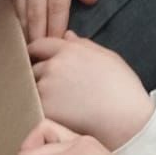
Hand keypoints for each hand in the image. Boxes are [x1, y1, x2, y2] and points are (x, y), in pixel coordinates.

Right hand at [8, 0, 98, 41]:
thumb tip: (89, 0)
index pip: (58, 2)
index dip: (58, 27)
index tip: (60, 44)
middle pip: (37, 10)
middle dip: (40, 35)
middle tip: (44, 55)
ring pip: (22, 9)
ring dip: (27, 31)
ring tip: (34, 50)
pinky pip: (15, 2)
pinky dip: (20, 19)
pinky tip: (25, 32)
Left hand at [30, 32, 153, 149]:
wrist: (125, 118)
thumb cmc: (121, 88)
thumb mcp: (107, 57)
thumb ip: (83, 45)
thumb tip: (67, 36)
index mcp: (69, 50)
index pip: (39, 45)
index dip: (36, 52)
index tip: (35, 59)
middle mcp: (54, 66)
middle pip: (33, 67)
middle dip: (38, 75)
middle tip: (51, 88)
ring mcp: (46, 88)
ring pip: (31, 88)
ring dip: (38, 93)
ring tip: (56, 103)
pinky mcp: (44, 109)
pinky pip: (33, 106)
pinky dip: (39, 109)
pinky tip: (54, 115)